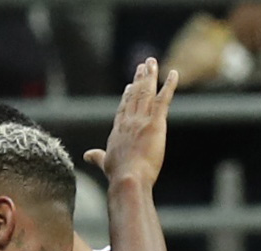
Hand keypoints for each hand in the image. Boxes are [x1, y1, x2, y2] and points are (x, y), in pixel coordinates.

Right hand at [84, 58, 178, 185]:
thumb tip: (86, 155)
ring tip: (152, 62)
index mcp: (118, 130)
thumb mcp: (106, 164)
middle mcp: (129, 121)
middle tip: (143, 65)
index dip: (127, 96)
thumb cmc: (118, 175)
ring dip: (150, 76)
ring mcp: (141, 120)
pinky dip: (169, 86)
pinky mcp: (155, 123)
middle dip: (139, 78)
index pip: (123, 108)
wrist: (128, 178)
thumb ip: (97, 157)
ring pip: (146, 92)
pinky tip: (174, 74)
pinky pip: (163, 100)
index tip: (130, 85)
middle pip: (135, 95)